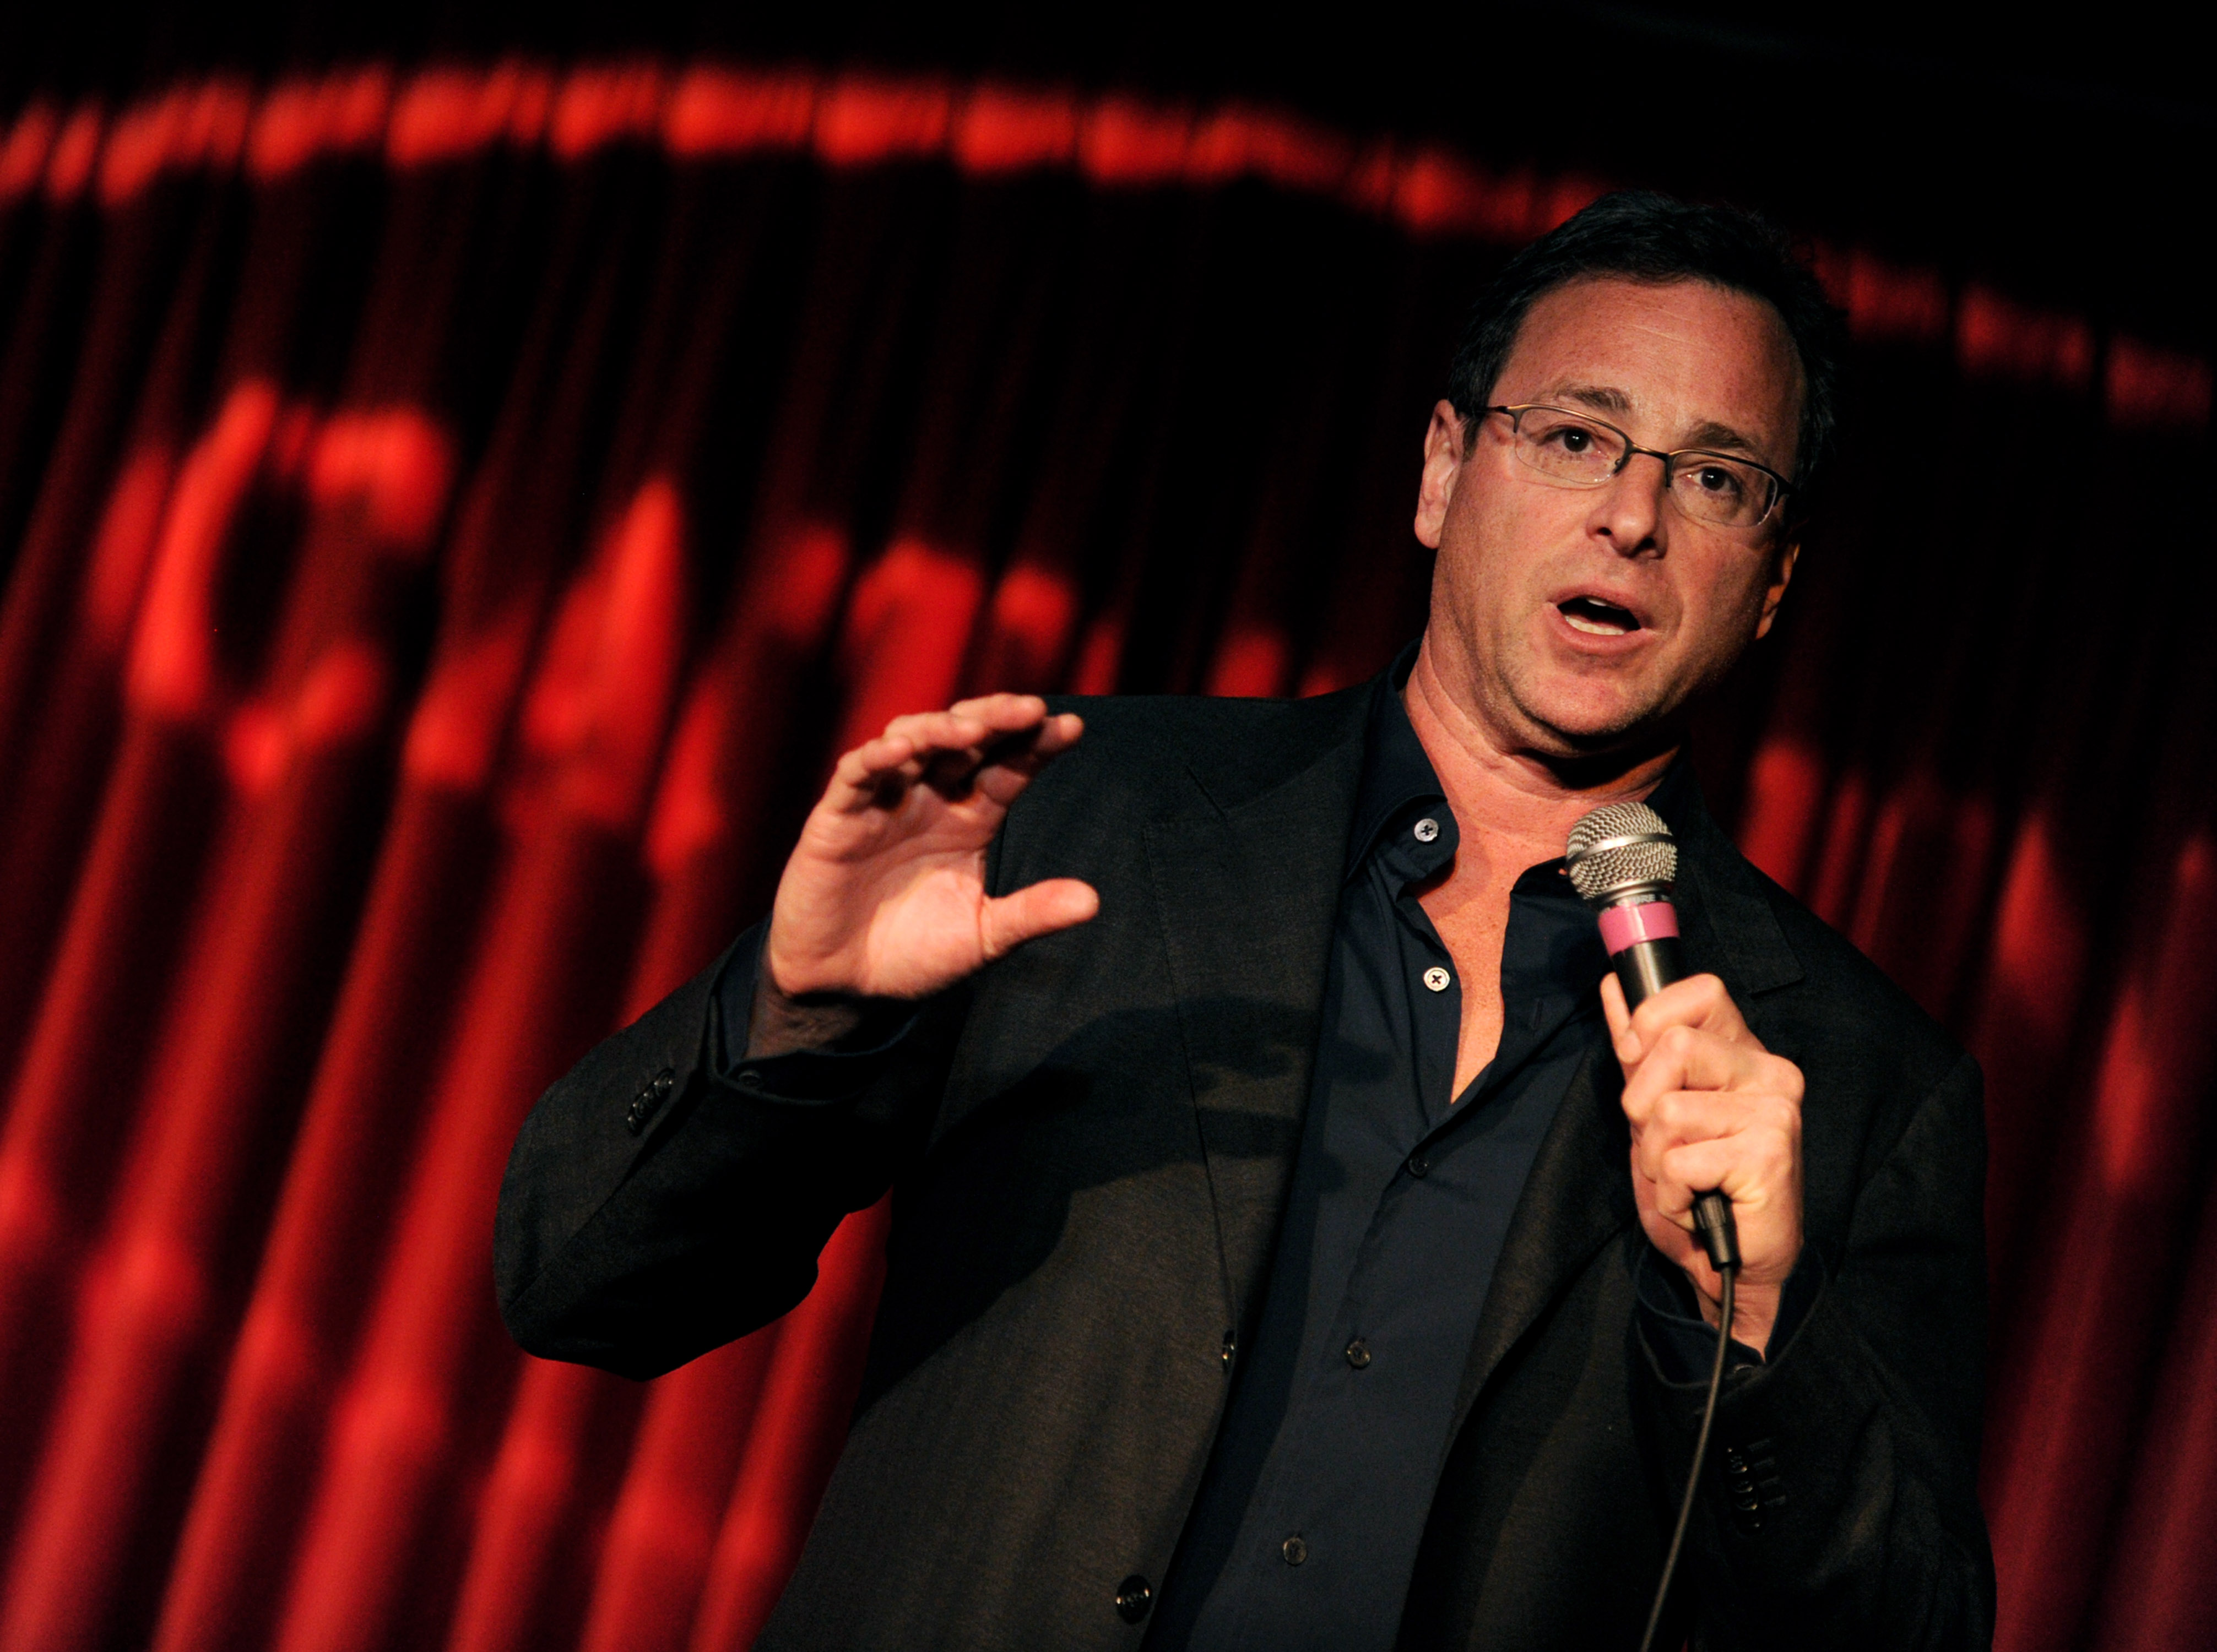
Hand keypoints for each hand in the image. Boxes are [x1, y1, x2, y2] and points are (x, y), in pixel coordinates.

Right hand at [759, 695, 1097, 1037]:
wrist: (846, 988)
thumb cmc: (914, 955)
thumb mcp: (983, 936)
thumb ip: (1032, 914)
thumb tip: (1093, 902)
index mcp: (970, 818)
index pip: (1009, 767)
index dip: (1037, 744)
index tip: (1073, 727)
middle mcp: (930, 799)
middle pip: (965, 738)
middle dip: (996, 718)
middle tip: (1031, 709)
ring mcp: (884, 803)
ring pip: (911, 739)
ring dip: (941, 727)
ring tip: (972, 728)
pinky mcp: (837, 819)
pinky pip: (856, 775)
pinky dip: (877, 757)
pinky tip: (903, 748)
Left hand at [1602, 972, 1803, 1355]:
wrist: (1729, 1261)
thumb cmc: (1697, 1184)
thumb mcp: (1653, 1109)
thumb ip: (1638, 1049)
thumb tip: (1613, 986)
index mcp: (1744, 1052)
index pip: (1702, 991)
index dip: (1652, 1020)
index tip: (1637, 1060)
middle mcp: (1770, 1073)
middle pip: (1672, 1045)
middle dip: (1640, 1106)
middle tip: (1665, 1146)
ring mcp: (1775, 1112)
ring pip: (1667, 1110)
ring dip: (1656, 1159)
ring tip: (1686, 1180)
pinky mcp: (1770, 1155)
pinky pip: (1680, 1161)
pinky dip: (1673, 1193)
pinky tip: (1700, 1204)